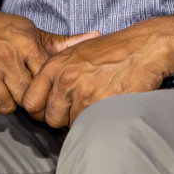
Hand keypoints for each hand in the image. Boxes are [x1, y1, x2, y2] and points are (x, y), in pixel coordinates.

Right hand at [0, 0, 94, 117]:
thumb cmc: (0, 28)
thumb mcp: (30, 31)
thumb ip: (61, 42)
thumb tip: (96, 37)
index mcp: (25, 43)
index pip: (45, 81)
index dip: (45, 90)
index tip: (41, 89)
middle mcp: (4, 56)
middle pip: (26, 98)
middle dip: (26, 99)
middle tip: (20, 91)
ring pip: (5, 106)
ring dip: (5, 103)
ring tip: (3, 90)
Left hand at [21, 26, 169, 127]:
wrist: (143, 48)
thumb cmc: (111, 50)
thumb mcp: (75, 52)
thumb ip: (55, 73)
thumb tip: (39, 100)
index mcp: (55, 66)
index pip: (30, 102)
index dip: (40, 110)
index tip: (51, 110)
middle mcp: (66, 80)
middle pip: (51, 119)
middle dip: (63, 118)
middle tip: (80, 107)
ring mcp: (84, 94)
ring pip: (72, 124)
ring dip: (83, 119)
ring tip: (98, 101)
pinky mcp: (103, 106)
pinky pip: (92, 125)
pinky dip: (99, 121)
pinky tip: (108, 106)